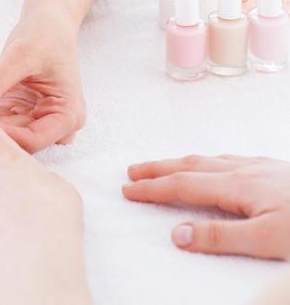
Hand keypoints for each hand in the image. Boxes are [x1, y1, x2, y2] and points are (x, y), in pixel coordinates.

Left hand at [0, 3, 85, 152]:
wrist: (48, 22)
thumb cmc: (47, 35)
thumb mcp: (21, 55)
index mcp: (68, 115)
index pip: (33, 138)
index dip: (0, 135)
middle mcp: (55, 123)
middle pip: (15, 137)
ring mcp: (37, 119)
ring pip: (1, 130)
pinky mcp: (20, 112)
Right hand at [123, 154, 289, 259]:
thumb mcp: (267, 241)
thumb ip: (221, 237)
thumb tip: (177, 234)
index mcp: (237, 186)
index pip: (184, 185)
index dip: (153, 189)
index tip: (127, 190)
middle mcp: (243, 169)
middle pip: (191, 165)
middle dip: (158, 168)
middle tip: (131, 171)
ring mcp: (258, 166)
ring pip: (209, 159)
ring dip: (179, 163)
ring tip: (161, 167)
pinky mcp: (271, 169)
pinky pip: (228, 159)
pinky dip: (207, 162)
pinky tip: (213, 166)